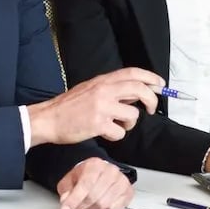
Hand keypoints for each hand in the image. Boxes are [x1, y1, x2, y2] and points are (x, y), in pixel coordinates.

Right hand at [27, 67, 163, 145]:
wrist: (48, 119)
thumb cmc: (70, 106)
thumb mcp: (91, 89)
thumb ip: (113, 88)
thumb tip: (138, 91)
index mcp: (103, 81)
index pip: (133, 73)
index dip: (150, 77)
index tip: (161, 85)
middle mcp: (104, 91)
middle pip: (139, 89)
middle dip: (152, 100)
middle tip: (151, 109)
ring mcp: (102, 107)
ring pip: (133, 114)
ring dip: (129, 123)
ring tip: (117, 125)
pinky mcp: (98, 124)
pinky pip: (120, 132)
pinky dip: (116, 135)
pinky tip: (105, 133)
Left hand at [55, 157, 133, 208]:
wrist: (101, 173)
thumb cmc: (86, 177)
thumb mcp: (70, 180)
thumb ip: (66, 190)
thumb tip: (66, 200)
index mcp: (95, 164)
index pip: (85, 184)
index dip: (74, 199)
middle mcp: (111, 171)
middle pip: (94, 196)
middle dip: (82, 206)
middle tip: (77, 207)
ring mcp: (121, 181)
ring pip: (103, 204)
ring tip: (89, 204)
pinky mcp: (128, 192)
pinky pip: (114, 208)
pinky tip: (101, 203)